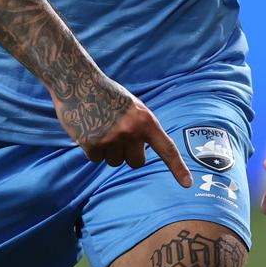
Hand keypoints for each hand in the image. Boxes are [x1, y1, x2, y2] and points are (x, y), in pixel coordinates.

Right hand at [50, 73, 192, 187]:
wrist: (78, 82)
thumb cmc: (106, 93)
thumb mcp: (132, 106)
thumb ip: (140, 126)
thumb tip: (143, 149)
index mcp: (145, 120)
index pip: (165, 148)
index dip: (177, 167)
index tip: (187, 184)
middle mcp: (131, 131)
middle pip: (137, 163)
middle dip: (129, 155)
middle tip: (118, 136)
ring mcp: (111, 139)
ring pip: (115, 162)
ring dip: (108, 151)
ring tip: (100, 127)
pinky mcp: (92, 144)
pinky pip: (96, 159)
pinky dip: (92, 150)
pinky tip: (88, 130)